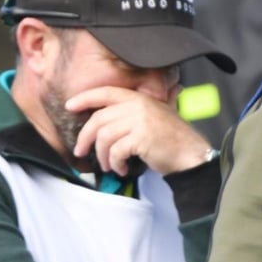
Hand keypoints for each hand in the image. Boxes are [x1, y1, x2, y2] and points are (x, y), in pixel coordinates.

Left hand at [65, 87, 209, 174]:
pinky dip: (115, 163)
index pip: (105, 93)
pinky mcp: (141, 138)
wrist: (191, 154)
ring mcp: (139, 121)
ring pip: (104, 137)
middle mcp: (137, 105)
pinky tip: (122, 169)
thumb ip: (133, 113)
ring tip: (109, 165)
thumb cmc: (171, 139)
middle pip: (98, 119)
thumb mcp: (154, 116)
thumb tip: (105, 118)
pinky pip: (116, 151)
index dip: (84, 98)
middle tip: (80, 151)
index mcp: (138, 98)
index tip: (69, 106)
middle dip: (85, 138)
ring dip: (102, 156)